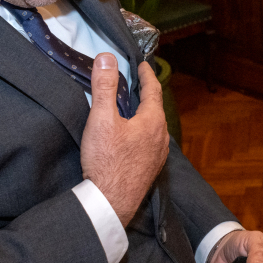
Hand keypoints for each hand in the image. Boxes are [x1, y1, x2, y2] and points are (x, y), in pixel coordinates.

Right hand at [80, 53, 168, 225]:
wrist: (110, 203)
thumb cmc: (106, 162)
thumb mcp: (101, 119)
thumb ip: (105, 87)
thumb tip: (107, 58)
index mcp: (153, 121)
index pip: (153, 89)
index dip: (146, 74)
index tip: (142, 64)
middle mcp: (161, 136)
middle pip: (155, 107)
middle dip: (146, 93)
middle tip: (135, 82)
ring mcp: (158, 154)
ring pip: (154, 126)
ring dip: (144, 113)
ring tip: (131, 107)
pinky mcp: (150, 168)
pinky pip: (150, 141)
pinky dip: (142, 130)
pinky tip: (130, 136)